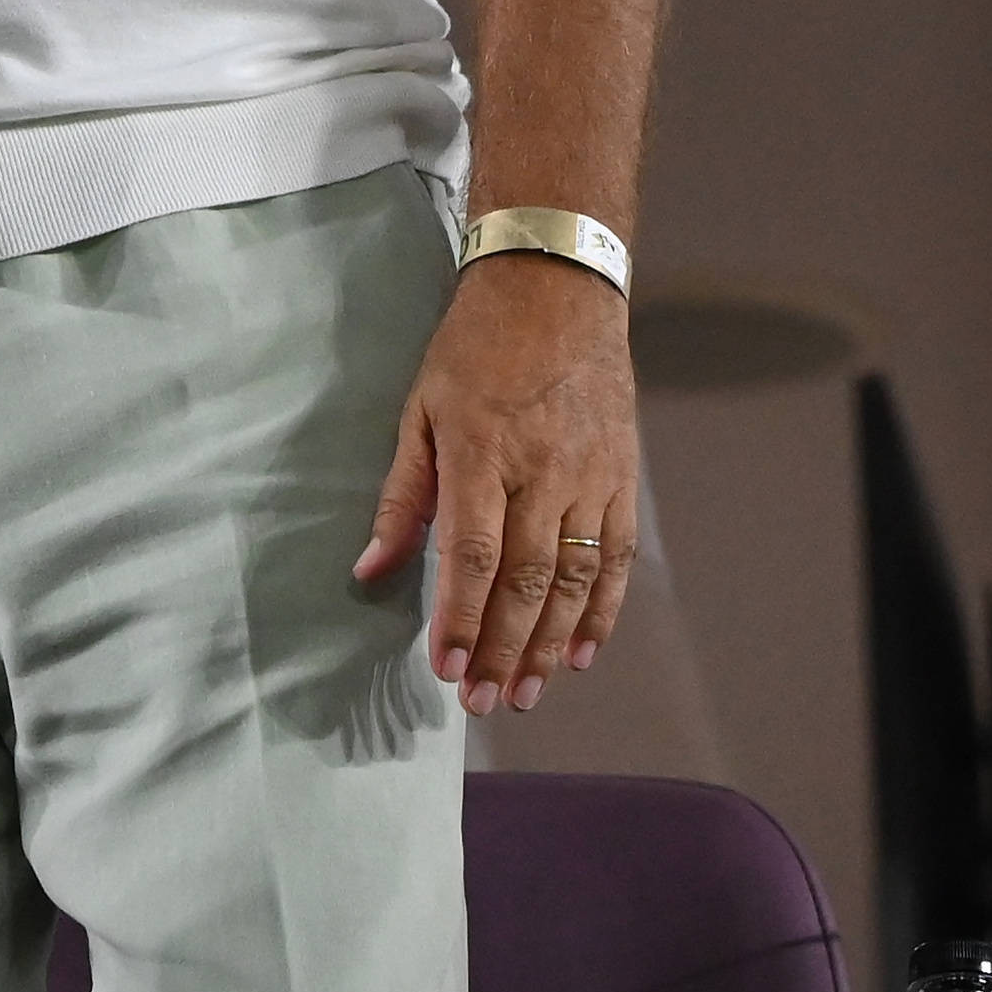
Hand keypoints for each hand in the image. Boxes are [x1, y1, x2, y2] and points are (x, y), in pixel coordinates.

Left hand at [355, 252, 640, 713]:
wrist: (557, 288)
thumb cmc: (474, 347)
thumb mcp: (418, 409)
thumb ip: (401, 497)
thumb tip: (369, 569)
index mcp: (479, 452)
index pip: (471, 554)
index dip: (462, 619)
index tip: (447, 668)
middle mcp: (541, 471)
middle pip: (526, 580)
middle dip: (505, 650)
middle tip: (486, 702)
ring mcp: (590, 476)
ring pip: (576, 579)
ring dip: (552, 644)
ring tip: (530, 692)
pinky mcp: (622, 477)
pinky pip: (617, 557)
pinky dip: (604, 610)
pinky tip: (585, 651)